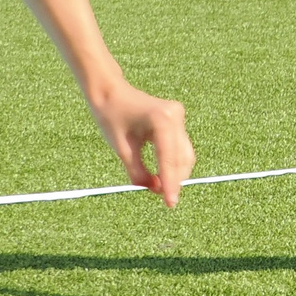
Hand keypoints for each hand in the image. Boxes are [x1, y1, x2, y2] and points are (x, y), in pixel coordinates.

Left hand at [88, 82, 193, 205]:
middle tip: (165, 200)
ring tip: (161, 189)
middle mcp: (175, 116)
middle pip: (182, 157)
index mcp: (161, 120)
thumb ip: (139, 172)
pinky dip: (173, 162)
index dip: (170, 183)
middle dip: (175, 179)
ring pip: (185, 153)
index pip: (169, 158)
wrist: (110, 92)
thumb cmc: (111, 117)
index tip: (170, 203)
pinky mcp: (177, 119)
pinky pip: (180, 146)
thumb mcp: (122, 149)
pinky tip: (162, 175)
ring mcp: (179, 115)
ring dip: (176, 172)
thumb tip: (156, 190)